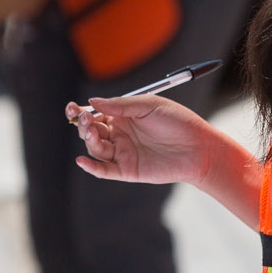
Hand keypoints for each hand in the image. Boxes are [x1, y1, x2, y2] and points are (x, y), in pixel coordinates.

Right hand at [68, 92, 216, 186]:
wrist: (198, 147)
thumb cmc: (178, 122)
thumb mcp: (148, 105)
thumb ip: (120, 104)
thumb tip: (92, 102)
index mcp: (123, 116)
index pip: (95, 113)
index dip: (81, 111)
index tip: (72, 108)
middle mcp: (120, 134)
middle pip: (91, 131)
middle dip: (84, 124)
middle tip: (86, 119)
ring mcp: (123, 153)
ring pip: (96, 148)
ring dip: (90, 139)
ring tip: (93, 131)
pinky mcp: (128, 170)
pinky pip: (104, 170)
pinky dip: (91, 167)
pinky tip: (82, 160)